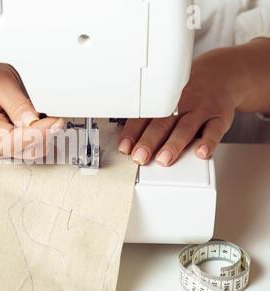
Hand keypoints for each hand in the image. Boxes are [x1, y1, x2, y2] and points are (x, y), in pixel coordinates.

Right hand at [0, 62, 64, 159]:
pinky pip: (26, 148)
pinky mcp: (4, 145)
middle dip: (44, 137)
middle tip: (58, 120)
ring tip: (52, 121)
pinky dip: (38, 138)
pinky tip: (43, 125)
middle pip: (23, 151)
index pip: (13, 141)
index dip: (38, 134)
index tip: (55, 122)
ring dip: (43, 139)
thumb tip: (34, 122)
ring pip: (27, 153)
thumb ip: (17, 103)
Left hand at [118, 46, 248, 166]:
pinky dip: (208, 142)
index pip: (144, 118)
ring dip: (173, 144)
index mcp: (164, 102)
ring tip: (163, 159)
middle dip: (149, 141)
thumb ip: (151, 118)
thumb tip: (130, 142)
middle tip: (139, 157)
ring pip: (185, 128)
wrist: (222, 75)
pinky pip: (214, 130)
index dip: (132, 133)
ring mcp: (201, 110)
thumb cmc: (188, 94)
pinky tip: (201, 152)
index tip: (124, 147)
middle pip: (162, 123)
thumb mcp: (168, 99)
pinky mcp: (220, 117)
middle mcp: (181, 105)